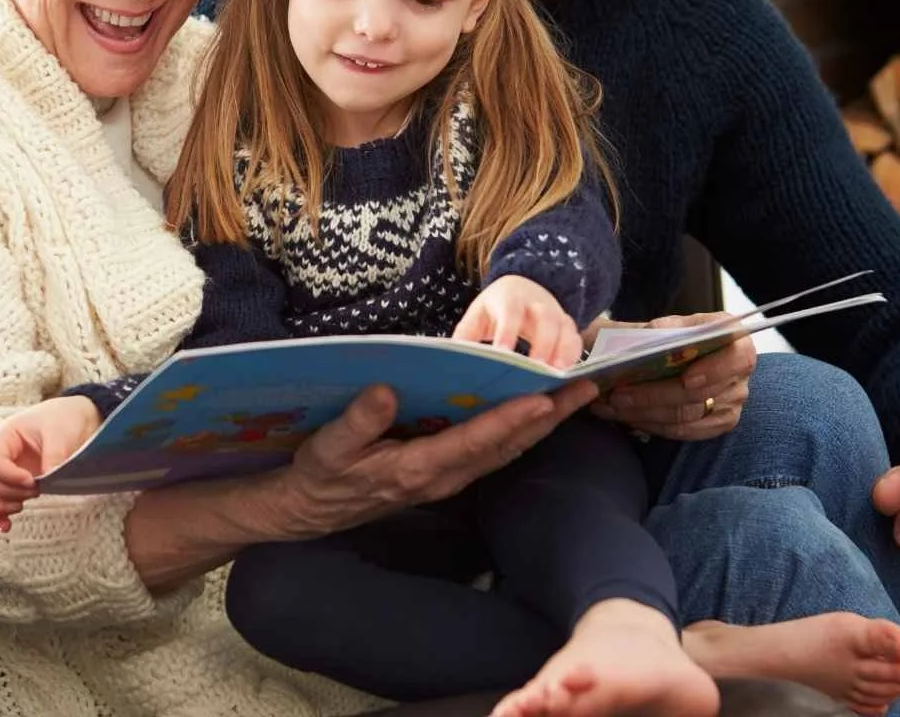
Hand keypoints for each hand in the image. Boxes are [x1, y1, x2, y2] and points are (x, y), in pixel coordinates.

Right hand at [0, 396, 102, 532]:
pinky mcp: (11, 488)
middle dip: (7, 492)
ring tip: (21, 506)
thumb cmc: (64, 420)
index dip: (8, 476)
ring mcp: (2, 473)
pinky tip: (6, 527)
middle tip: (36, 490)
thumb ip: (53, 455)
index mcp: (3, 436)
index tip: (32, 481)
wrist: (75, 422)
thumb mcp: (60, 432)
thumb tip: (48, 479)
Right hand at [266, 381, 596, 538]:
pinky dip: (521, 431)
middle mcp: (443, 477)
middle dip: (548, 418)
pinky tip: (537, 413)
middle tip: (586, 388)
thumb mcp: (328, 447)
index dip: (510, 419)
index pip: (474, 441)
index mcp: (418, 469)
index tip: (543, 398)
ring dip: (543, 424)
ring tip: (576, 396)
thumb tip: (385, 392)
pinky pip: (494, 452)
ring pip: (507, 451)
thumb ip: (358, 422)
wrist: (313, 510)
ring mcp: (448, 478)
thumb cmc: (321, 475)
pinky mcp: (446, 473)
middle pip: (507, 447)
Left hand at [453, 275, 582, 370]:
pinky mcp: (568, 327)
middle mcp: (537, 304)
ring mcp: (556, 314)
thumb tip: (453, 359)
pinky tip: (568, 376)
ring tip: (558, 376)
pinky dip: (574, 357)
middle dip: (543, 343)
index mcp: (510, 299)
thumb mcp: (478, 314)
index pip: (510, 313)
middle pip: (545, 319)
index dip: (507, 332)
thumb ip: (466, 335)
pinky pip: (576, 341)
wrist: (523, 287)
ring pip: (565, 329)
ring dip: (563, 352)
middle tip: (538, 369)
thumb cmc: (496, 308)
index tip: (503, 353)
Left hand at [585, 312, 755, 440]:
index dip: (713, 370)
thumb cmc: (678, 335)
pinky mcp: (720, 423)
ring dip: (644, 413)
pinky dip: (652, 425)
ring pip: (686, 416)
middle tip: (617, 394)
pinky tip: (627, 416)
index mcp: (736, 340)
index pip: (736, 358)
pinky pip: (684, 431)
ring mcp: (732, 401)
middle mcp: (740, 373)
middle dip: (653, 395)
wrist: (686, 355)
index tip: (686, 379)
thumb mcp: (673, 324)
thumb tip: (649, 336)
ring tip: (611, 405)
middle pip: (699, 394)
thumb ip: (663, 329)